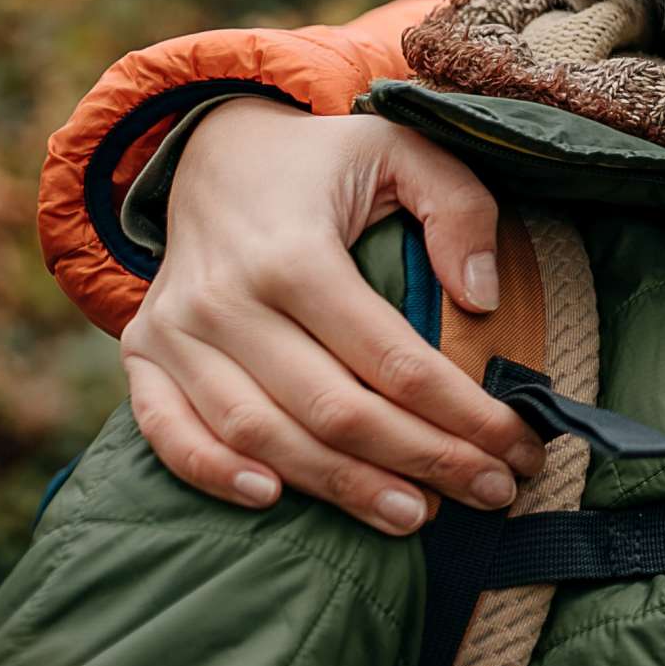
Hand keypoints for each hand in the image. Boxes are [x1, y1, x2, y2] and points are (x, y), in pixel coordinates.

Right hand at [120, 99, 539, 534]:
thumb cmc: (324, 161)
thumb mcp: (404, 149)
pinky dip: (210, 472)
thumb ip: (458, 209)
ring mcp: (175, 331)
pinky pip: (165, 430)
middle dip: (424, 461)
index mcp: (294, 253)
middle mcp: (226, 299)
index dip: (464, 415)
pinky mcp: (144, 353)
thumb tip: (483, 299)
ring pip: (261, 434)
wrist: (212, 149)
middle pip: (335, 411)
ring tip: (414, 516)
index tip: (521, 446)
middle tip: (493, 493)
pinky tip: (271, 501)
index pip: (394, 360)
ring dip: (340, 486)